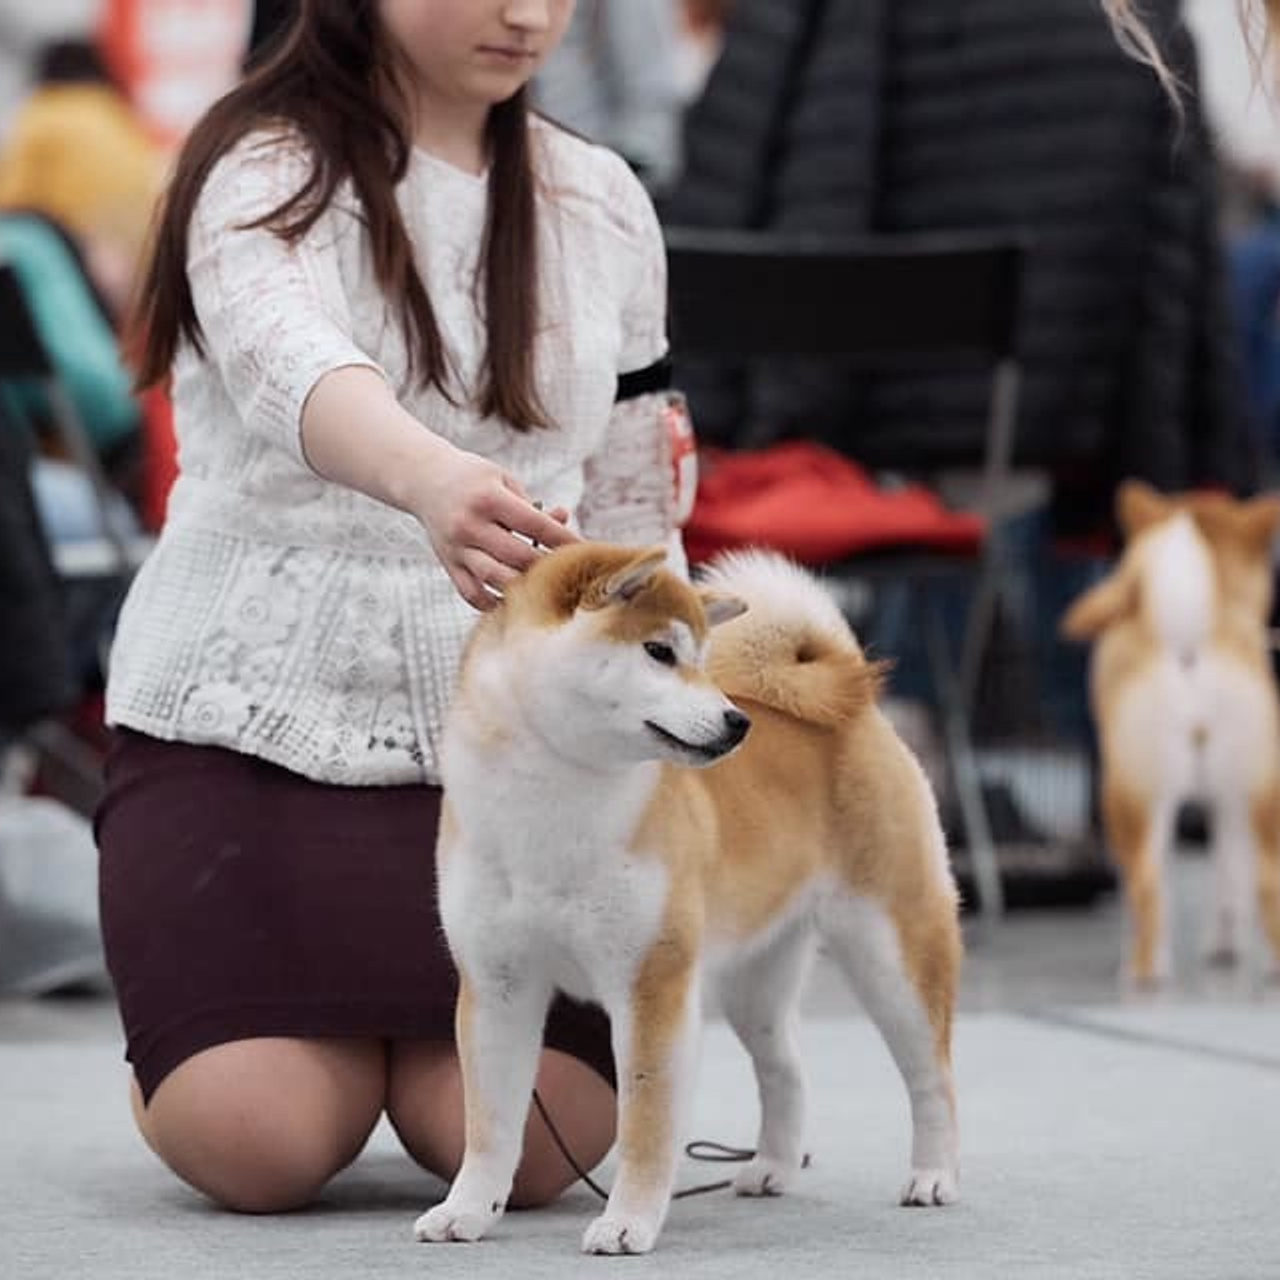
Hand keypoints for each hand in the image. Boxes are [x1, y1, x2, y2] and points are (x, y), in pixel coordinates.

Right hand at [410, 442, 576, 609]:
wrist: (423, 479)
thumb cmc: (473, 479)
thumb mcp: (503, 480)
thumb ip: (532, 505)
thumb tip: (564, 520)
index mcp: (488, 498)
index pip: (535, 524)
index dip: (563, 540)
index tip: (585, 550)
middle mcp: (470, 524)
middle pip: (518, 556)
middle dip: (548, 566)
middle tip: (569, 572)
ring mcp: (457, 547)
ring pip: (495, 578)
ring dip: (523, 586)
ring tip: (543, 587)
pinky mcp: (448, 564)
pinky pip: (471, 594)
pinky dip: (493, 603)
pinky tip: (513, 601)